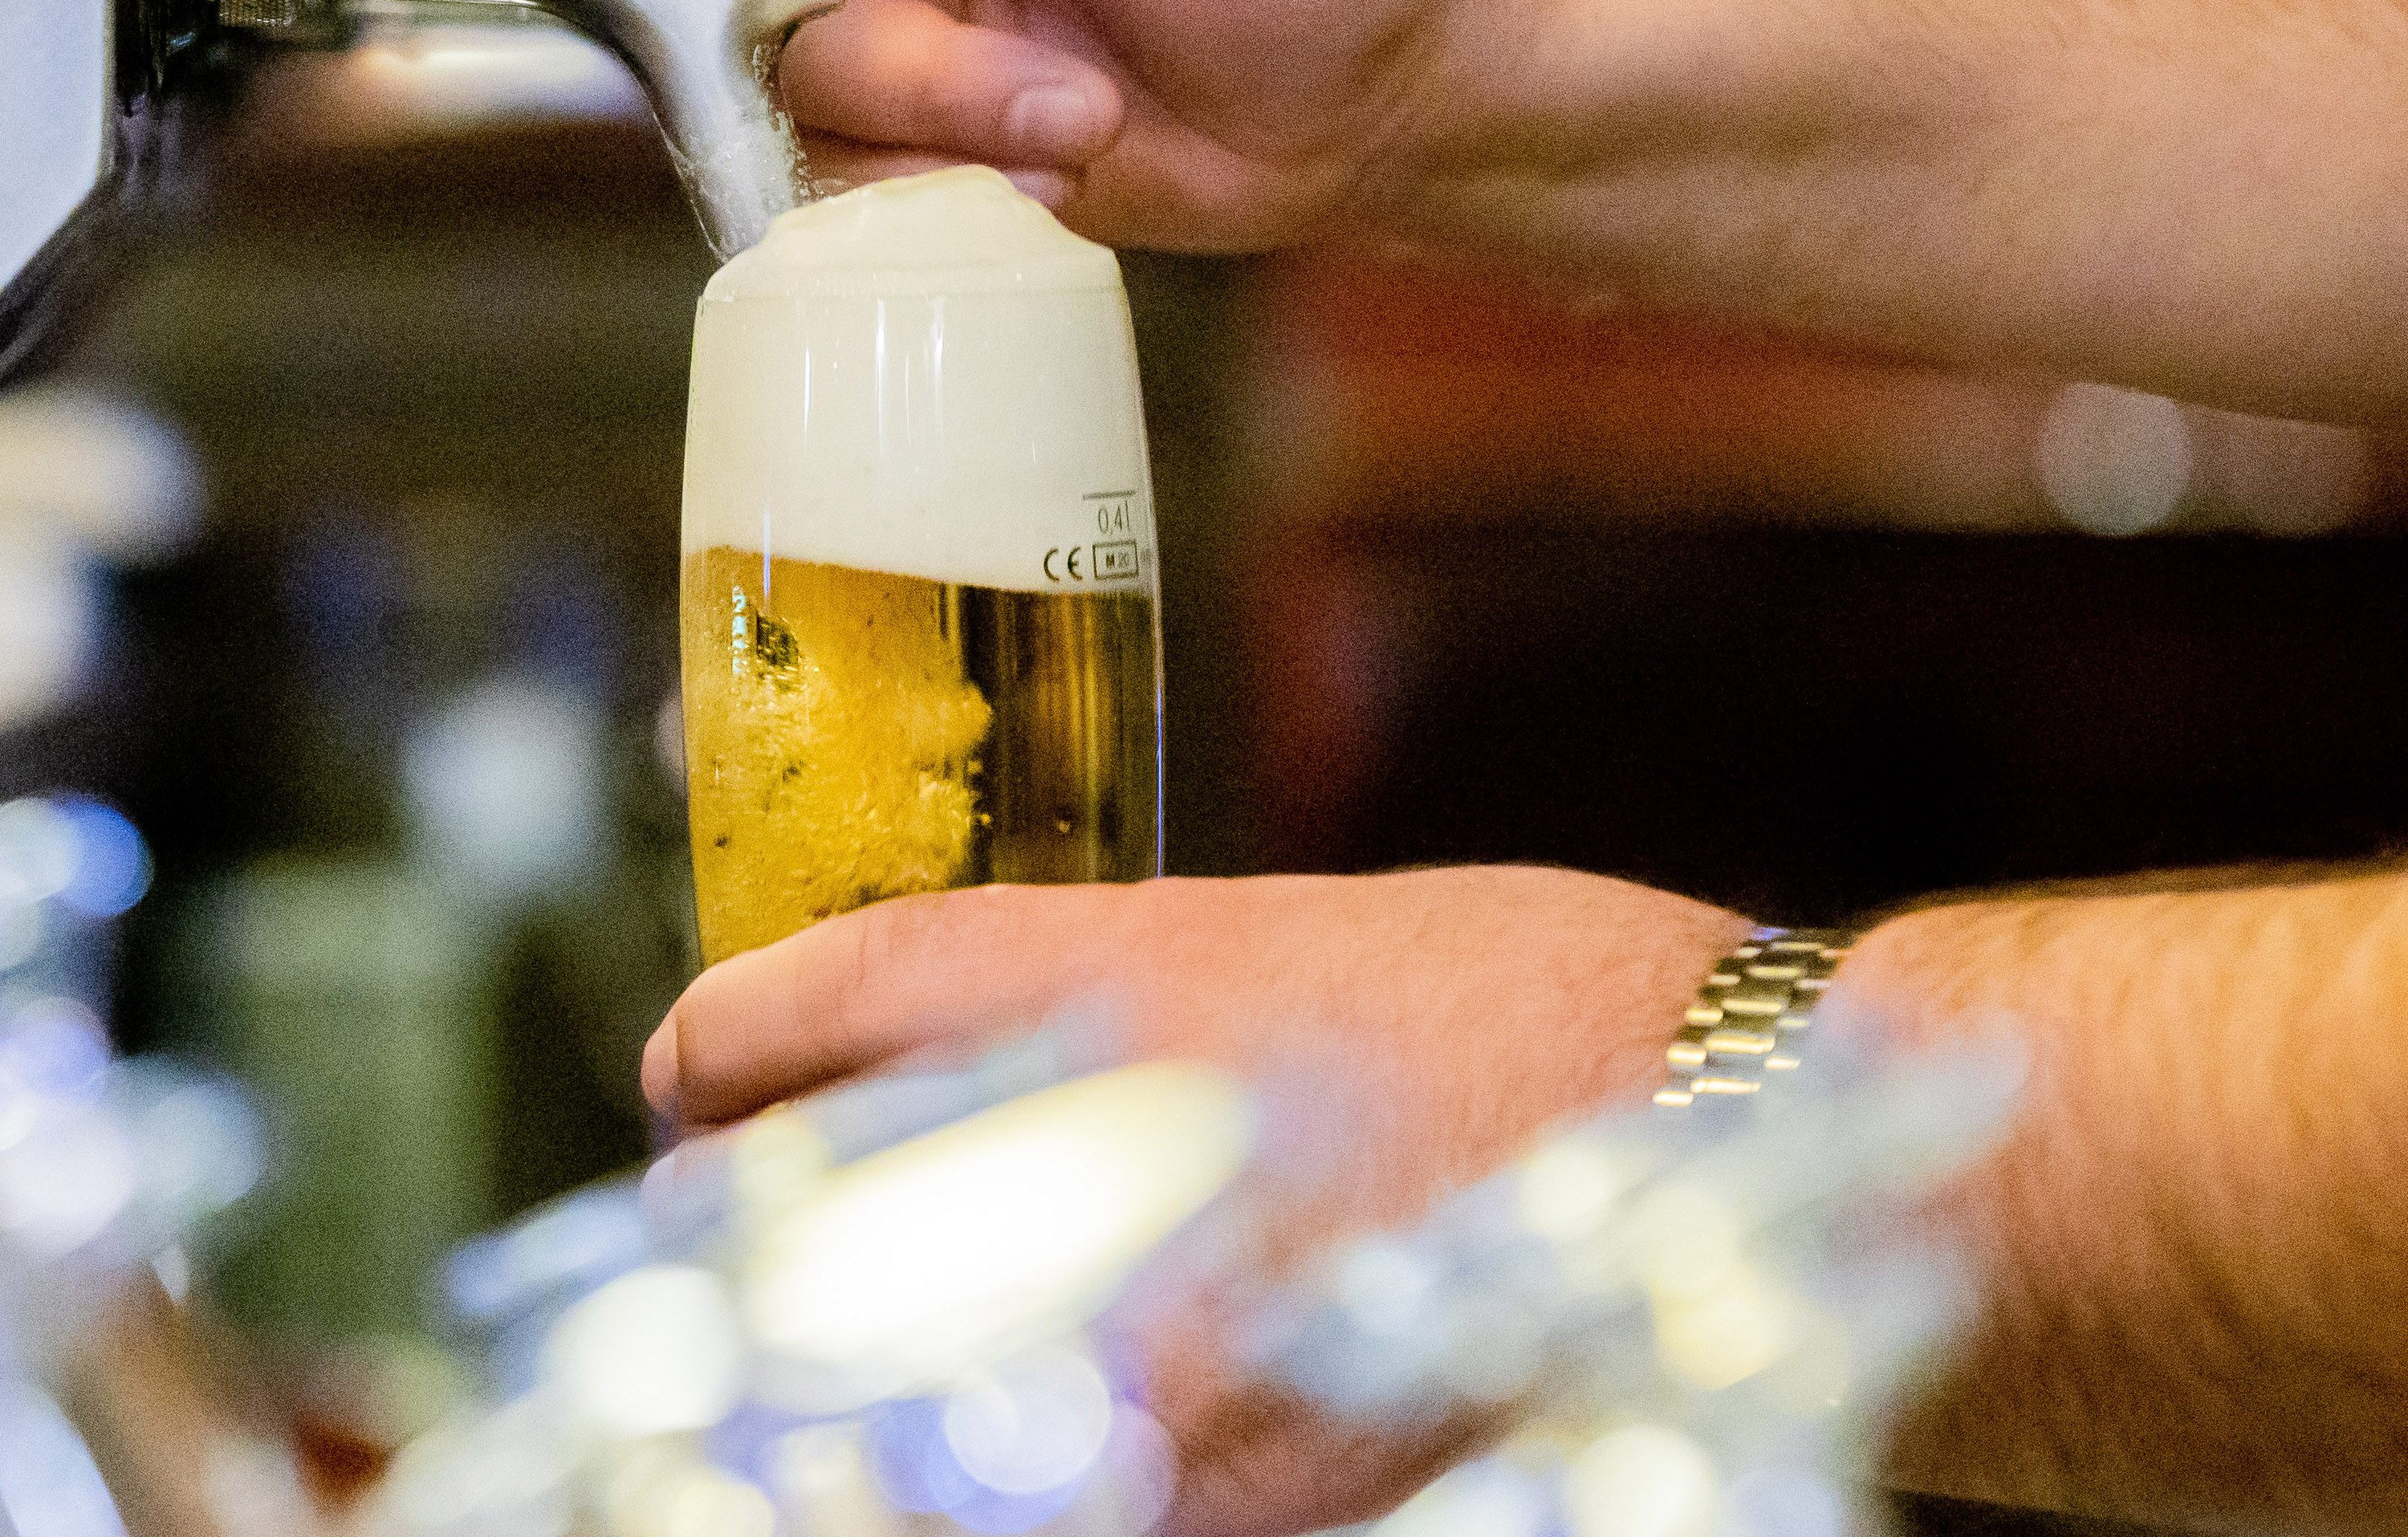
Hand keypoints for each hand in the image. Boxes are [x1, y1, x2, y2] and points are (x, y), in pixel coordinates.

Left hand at [641, 868, 1744, 1536]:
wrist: (1738, 1130)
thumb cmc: (1535, 998)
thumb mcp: (1301, 941)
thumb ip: (1124, 1005)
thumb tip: (981, 1067)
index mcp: (1135, 974)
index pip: (842, 993)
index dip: (727, 1035)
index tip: (684, 1067)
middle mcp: (1122, 1145)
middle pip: (820, 1220)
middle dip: (753, 1235)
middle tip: (735, 1232)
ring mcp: (1179, 1336)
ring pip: (912, 1391)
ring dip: (866, 1367)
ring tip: (888, 1336)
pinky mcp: (1259, 1486)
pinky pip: (1076, 1488)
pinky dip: (1026, 1457)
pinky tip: (1054, 1421)